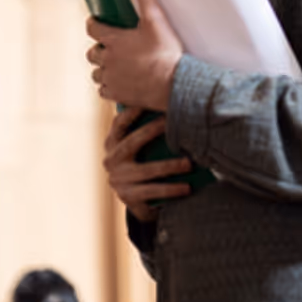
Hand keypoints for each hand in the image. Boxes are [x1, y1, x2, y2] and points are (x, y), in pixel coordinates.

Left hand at [86, 0, 182, 110]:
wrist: (174, 83)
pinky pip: (104, 91)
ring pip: (97, 74)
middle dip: (99, 50)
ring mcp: (112, 79)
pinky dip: (109, 87)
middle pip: (92, 54)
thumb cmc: (165, 51)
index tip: (96, 23)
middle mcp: (108, 60)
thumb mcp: (155, 18)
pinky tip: (120, 84)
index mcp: (114, 40)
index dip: (93, 24)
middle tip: (112, 48)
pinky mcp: (118, 95)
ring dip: (103, 69)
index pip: (92, 28)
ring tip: (116, 67)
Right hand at [103, 107, 191, 221]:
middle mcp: (111, 160)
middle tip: (174, 123)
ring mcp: (118, 180)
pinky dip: (171, 189)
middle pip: (132, 142)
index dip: (132, 111)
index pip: (119, 123)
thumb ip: (147, 130)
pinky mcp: (127, 197)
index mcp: (112, 143)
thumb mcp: (140, 148)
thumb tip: (174, 107)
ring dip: (170, 166)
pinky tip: (187, 187)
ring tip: (189, 164)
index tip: (149, 99)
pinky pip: (152, 191)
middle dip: (152, 130)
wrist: (141, 202)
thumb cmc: (145, 165)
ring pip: (146, 170)